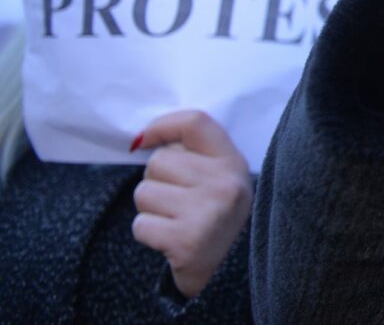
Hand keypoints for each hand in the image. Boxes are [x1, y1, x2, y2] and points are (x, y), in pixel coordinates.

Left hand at [130, 110, 251, 298]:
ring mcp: (208, 212)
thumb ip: (191, 153)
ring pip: (144, 192)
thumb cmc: (212, 215)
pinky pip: (141, 225)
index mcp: (233, 162)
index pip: (195, 122)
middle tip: (177, 200)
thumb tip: (140, 138)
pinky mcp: (187, 240)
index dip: (162, 126)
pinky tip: (169, 239)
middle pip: (159, 161)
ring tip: (174, 219)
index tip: (144, 140)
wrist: (225, 271)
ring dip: (150, 209)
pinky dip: (148, 233)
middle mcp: (226, 183)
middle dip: (157, 181)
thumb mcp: (217, 177)